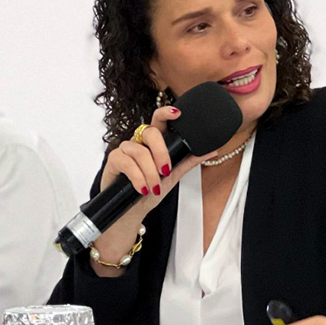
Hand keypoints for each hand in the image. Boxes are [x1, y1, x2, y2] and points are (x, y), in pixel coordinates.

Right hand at [91, 106, 215, 274]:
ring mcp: (124, 150)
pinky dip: (138, 177)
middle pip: (149, 132)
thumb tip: (212, 150)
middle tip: (166, 171)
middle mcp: (138, 142)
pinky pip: (126, 163)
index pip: (158, 121)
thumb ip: (188, 161)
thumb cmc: (149, 191)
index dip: (166, 113)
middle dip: (161, 152)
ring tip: (154, 188)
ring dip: (149, 172)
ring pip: (139, 151)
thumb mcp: (172, 177)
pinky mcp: (113, 160)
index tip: (178, 113)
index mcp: (152, 143)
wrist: (131, 211)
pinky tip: (142, 188)